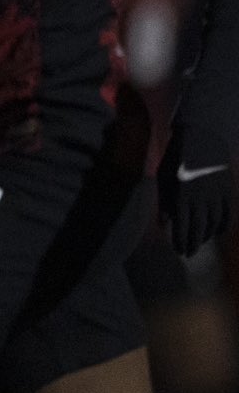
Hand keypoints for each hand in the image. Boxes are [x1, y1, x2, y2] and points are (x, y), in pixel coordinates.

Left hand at [159, 122, 233, 256]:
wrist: (201, 138)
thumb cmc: (176, 159)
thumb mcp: (163, 179)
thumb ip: (164, 203)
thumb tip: (164, 225)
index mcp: (181, 197)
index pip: (182, 228)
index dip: (181, 242)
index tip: (179, 251)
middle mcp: (201, 200)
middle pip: (198, 230)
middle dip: (193, 244)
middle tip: (188, 253)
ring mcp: (217, 196)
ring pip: (214, 224)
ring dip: (206, 236)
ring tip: (199, 242)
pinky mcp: (229, 191)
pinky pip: (229, 214)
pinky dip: (223, 226)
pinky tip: (217, 231)